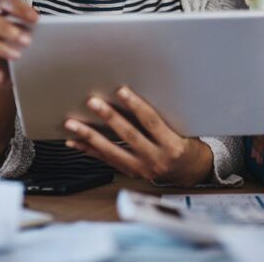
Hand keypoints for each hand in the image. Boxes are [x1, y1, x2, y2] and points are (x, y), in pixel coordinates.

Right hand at [0, 0, 37, 91]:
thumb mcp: (38, 40)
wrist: (20, 76)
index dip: (17, 6)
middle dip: (4, 27)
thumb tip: (61, 32)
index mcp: (3, 13)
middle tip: (27, 41)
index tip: (37, 20)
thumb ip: (44, 31)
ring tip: (17, 57)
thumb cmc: (32, 50)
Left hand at [64, 87, 213, 186]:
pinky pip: (107, 160)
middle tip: (93, 102)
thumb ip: (160, 119)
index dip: (136, 105)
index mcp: (171, 146)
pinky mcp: (131, 173)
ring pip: (112, 151)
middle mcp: (156, 159)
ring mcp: (142, 169)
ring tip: (73, 124)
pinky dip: (89, 150)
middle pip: (129, 135)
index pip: (151, 122)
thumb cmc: (185, 145)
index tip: (122, 91)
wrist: (190, 172)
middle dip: (109, 117)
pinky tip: (75, 142)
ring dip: (90, 136)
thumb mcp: (181, 130)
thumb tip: (131, 98)